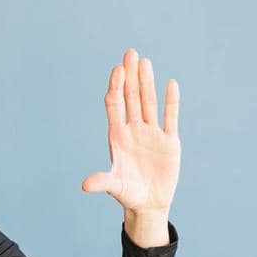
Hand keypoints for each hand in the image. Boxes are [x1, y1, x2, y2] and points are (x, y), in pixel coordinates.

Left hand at [80, 48, 180, 214]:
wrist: (149, 204)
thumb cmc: (127, 194)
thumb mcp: (114, 187)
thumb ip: (102, 182)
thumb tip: (85, 185)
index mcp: (118, 137)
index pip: (115, 105)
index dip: (116, 87)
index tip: (117, 69)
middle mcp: (134, 130)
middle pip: (131, 97)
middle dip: (130, 76)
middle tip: (130, 52)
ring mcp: (152, 134)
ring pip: (149, 102)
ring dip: (147, 82)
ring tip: (144, 61)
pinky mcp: (169, 142)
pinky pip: (170, 117)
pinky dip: (171, 102)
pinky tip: (171, 84)